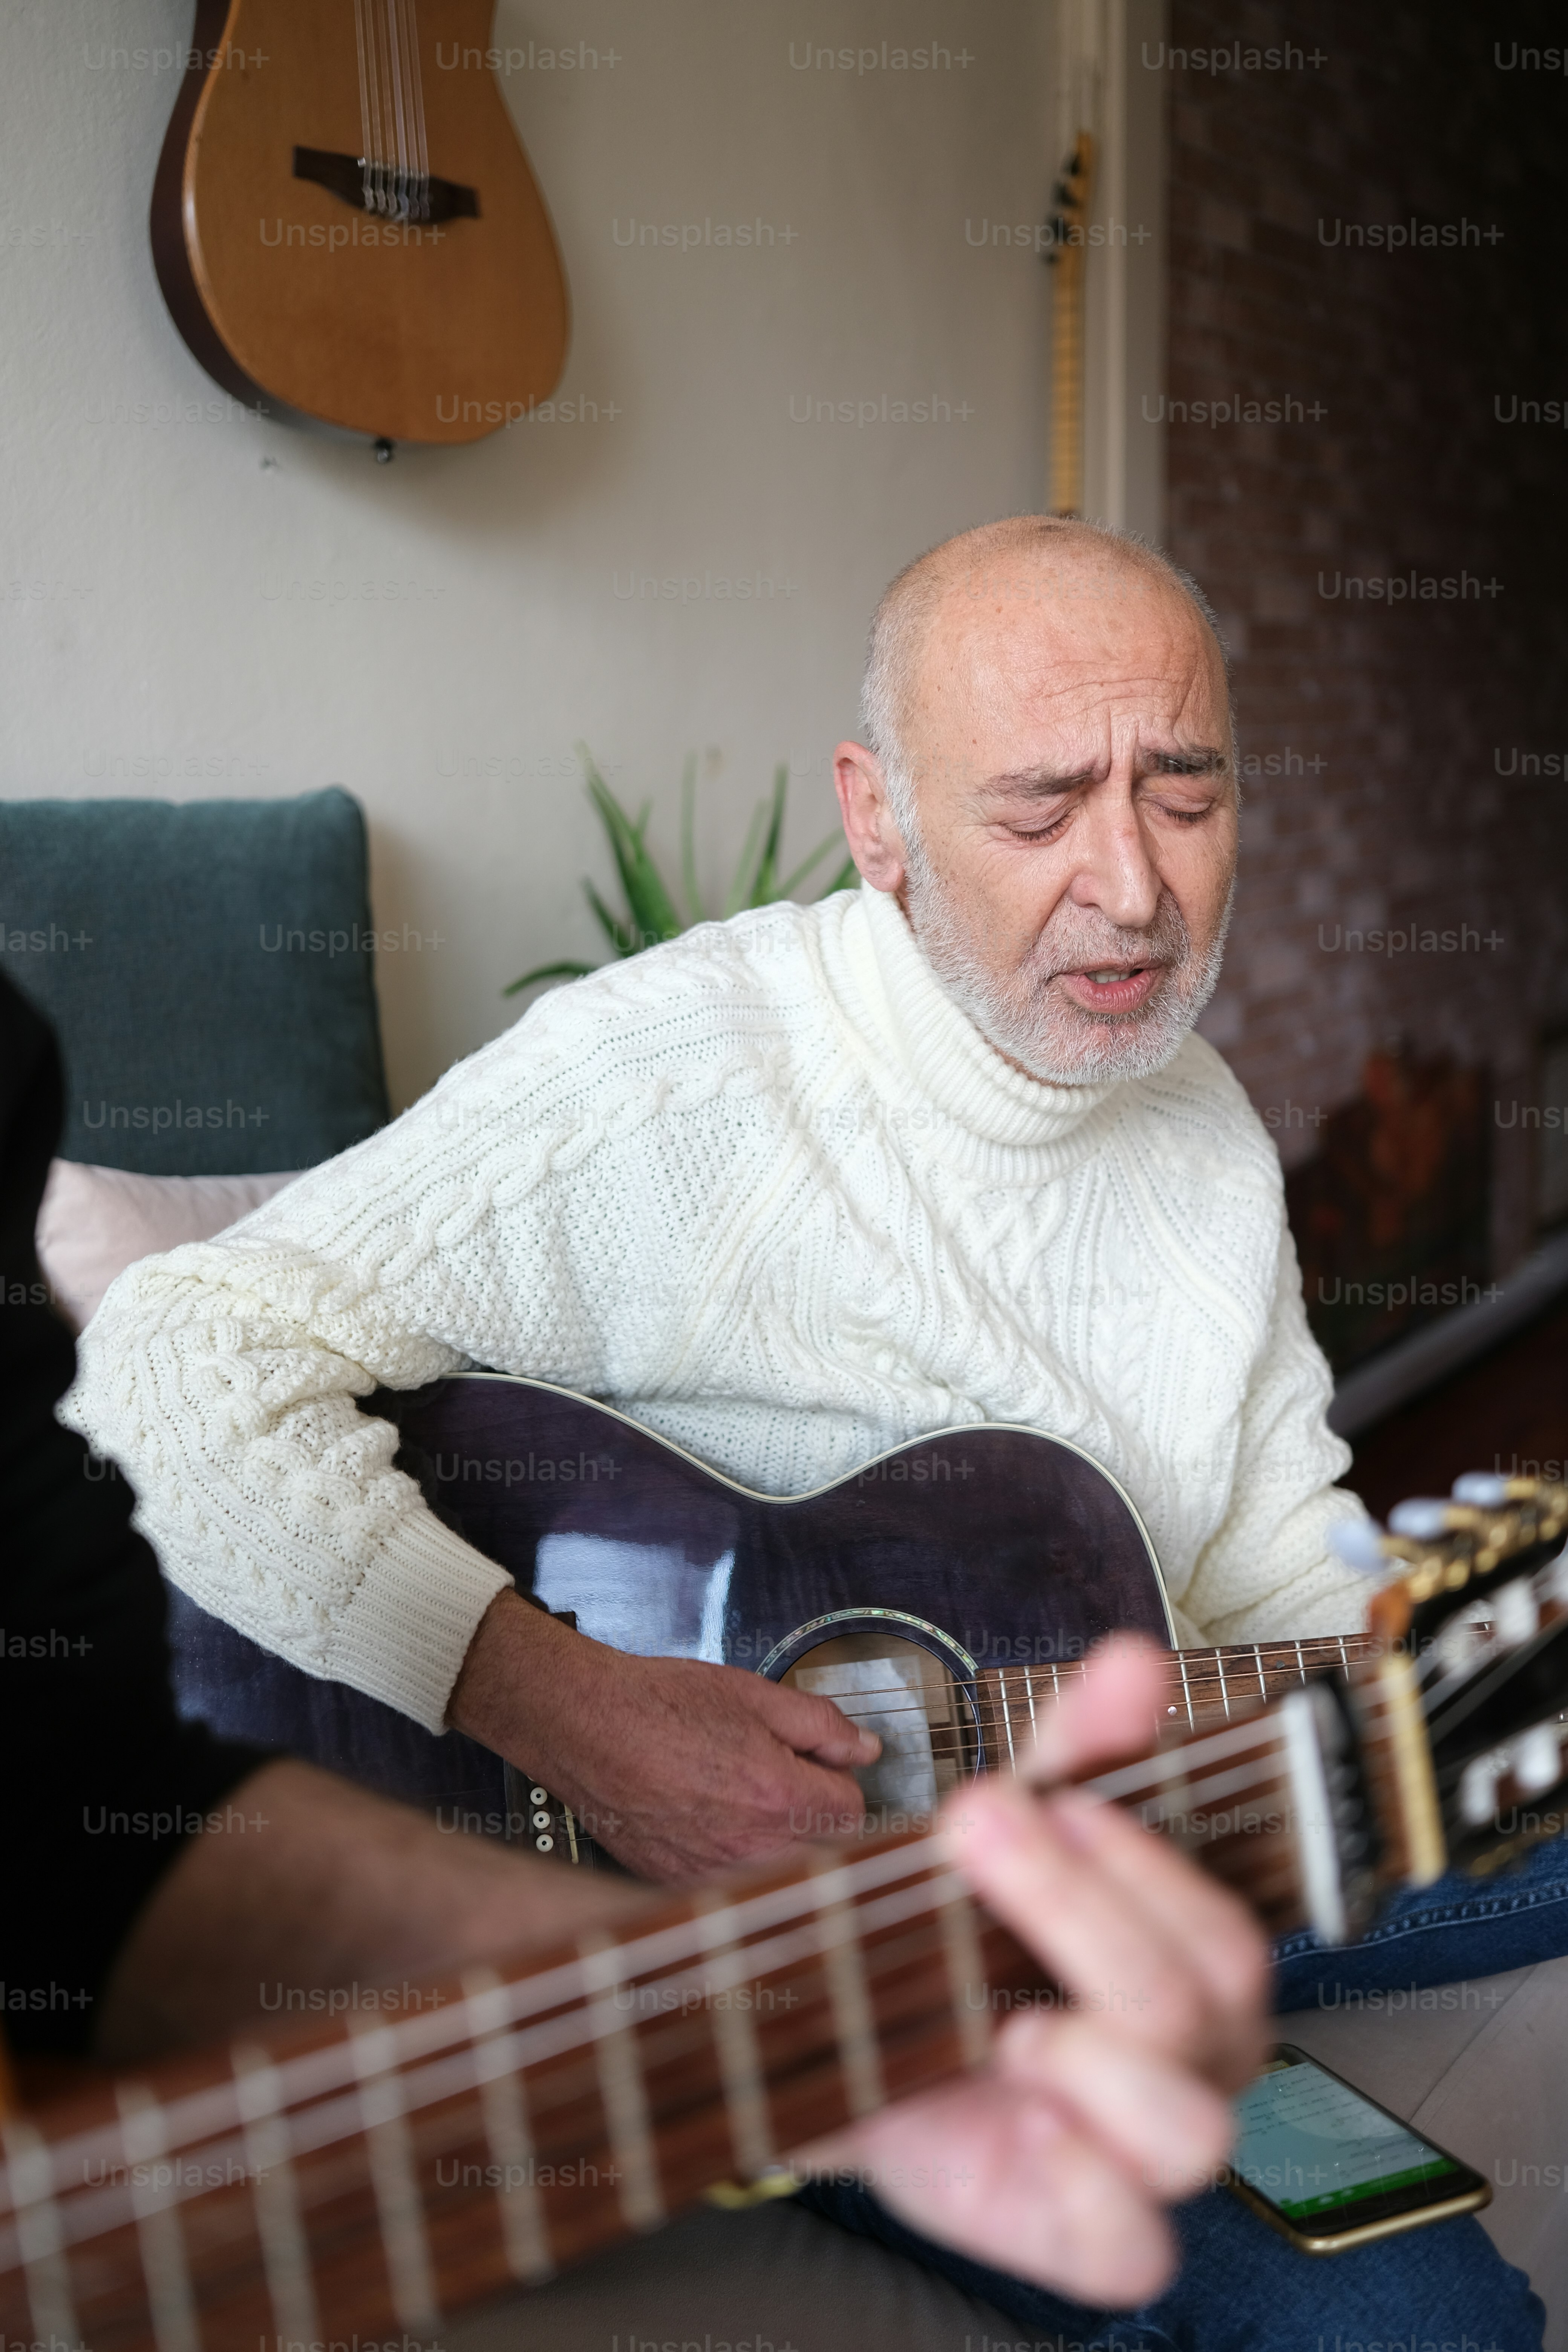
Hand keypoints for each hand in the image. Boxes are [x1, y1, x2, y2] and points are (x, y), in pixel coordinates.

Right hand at [447, 1590, 879, 1879]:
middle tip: (781, 1778)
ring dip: (776, 1843)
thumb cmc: (659, 1704)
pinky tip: (709, 1822)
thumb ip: (820, 1724)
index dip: (838, 1781)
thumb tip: (864, 1750)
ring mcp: (712, 1875)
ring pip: (779, 1873)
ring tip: (739, 1798)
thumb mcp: (753, 1693)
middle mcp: (751, 1848)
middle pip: (822, 1851)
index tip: (818, 1766)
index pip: (852, 1812)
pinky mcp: (678, 1885)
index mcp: (779, 1797)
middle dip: (814, 1816)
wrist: (582, 1726)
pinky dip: (733, 1861)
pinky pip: (731, 1885)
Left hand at [801, 1638, 1270, 2308]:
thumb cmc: (968, 1925)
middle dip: (1083, 1913)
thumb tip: (1136, 1662)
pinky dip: (1084, 2186)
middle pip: (1201, 2006)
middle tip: (980, 1836)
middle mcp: (1194, 2065)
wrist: (858, 2023)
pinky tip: (1020, 2111)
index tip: (1057, 1799)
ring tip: (1006, 2020)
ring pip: (1190, 2132)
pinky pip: (1134, 2248)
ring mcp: (1140, 2157)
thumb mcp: (1018, 1824)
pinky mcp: (1081, 2233)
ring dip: (1095, 2059)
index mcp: (1199, 1969)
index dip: (1151, 1867)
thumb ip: (1082, 1745)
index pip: (1229, 1930)